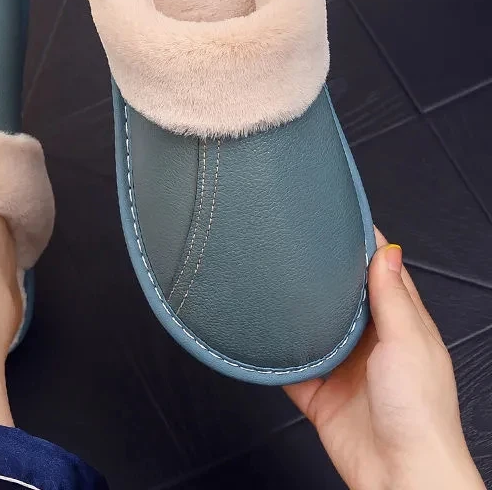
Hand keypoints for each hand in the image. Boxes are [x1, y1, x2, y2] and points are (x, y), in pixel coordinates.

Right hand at [284, 229, 484, 489]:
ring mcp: (342, 367)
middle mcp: (370, 343)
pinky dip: (276, 354)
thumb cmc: (420, 414)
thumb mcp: (409, 342)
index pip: (380, 274)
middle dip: (322, 275)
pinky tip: (263, 336)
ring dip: (296, 313)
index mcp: (400, 326)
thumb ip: (392, 297)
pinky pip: (289, 366)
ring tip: (274, 284)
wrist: (400, 476)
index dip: (363, 247)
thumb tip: (387, 249)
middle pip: (341, 298)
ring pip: (311, 328)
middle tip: (298, 247)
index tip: (340, 220)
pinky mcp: (318, 393)